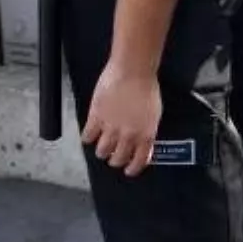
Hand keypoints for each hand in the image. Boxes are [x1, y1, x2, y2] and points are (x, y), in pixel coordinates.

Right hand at [81, 61, 162, 176]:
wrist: (133, 71)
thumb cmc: (146, 86)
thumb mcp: (154, 113)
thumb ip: (147, 129)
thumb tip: (143, 141)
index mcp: (146, 134)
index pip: (139, 161)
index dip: (133, 168)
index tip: (129, 170)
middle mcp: (128, 135)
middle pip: (118, 159)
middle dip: (116, 160)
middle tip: (114, 157)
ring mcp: (111, 128)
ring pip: (102, 152)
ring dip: (102, 151)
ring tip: (102, 148)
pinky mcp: (96, 118)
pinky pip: (88, 137)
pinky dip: (87, 138)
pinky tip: (89, 135)